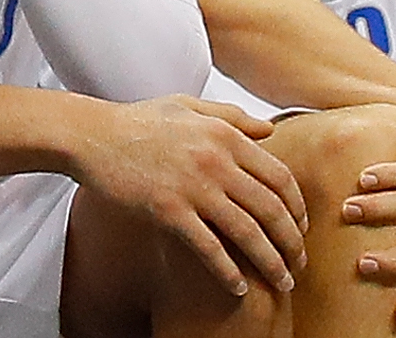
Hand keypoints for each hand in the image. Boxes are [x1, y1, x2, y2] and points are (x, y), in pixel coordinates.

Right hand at [84, 96, 308, 301]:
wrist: (93, 135)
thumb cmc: (139, 121)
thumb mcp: (189, 107)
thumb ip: (232, 117)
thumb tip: (271, 131)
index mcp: (224, 135)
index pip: (279, 177)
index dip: (298, 207)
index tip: (302, 227)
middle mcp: (215, 161)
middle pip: (271, 210)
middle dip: (292, 242)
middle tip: (298, 263)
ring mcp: (193, 187)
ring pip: (248, 234)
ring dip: (271, 263)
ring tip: (282, 282)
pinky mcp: (169, 210)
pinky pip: (210, 249)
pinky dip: (229, 272)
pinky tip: (239, 287)